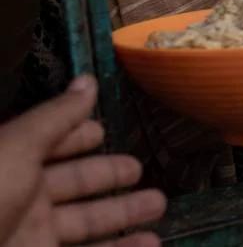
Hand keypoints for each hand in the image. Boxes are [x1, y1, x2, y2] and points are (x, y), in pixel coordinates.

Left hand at [0, 75, 165, 246]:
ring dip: (123, 214)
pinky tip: (151, 244)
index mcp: (9, 164)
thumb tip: (88, 81)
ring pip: (86, 224)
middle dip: (106, 174)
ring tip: (159, 204)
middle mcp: (20, 200)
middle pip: (71, 183)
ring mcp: (31, 239)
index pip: (48, 143)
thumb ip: (56, 118)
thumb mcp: (14, 149)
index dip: (75, 134)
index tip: (104, 129)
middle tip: (139, 168)